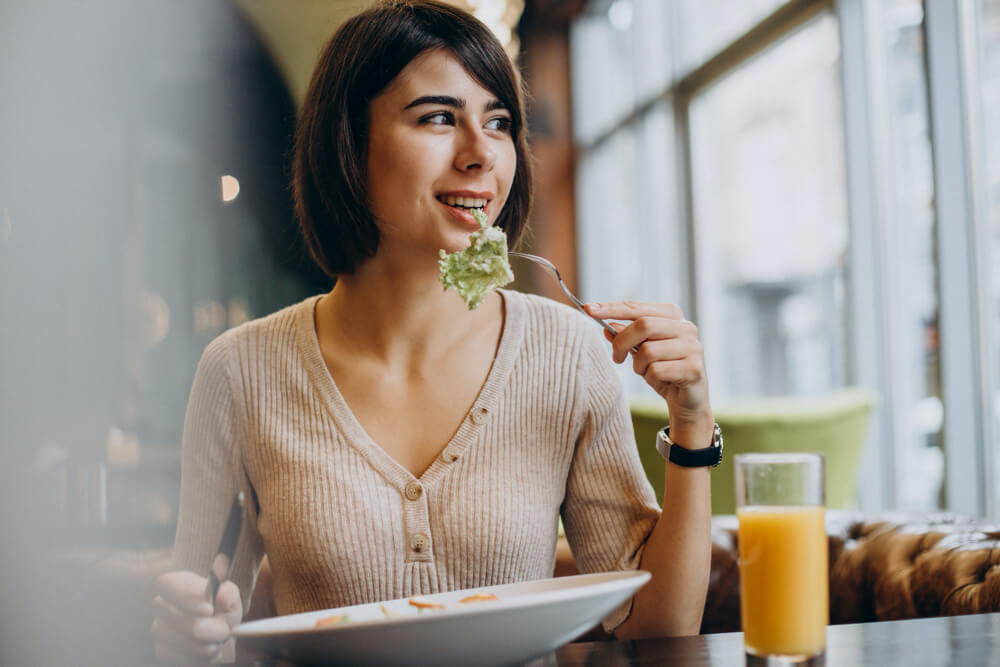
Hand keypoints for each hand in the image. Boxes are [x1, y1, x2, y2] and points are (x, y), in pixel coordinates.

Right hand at [151, 570, 242, 663]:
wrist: (218, 630)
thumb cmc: (221, 609)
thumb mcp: (229, 596)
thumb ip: (227, 594)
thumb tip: (221, 598)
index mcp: (175, 583)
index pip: (168, 585)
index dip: (187, 598)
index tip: (209, 610)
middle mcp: (161, 605)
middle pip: (180, 620)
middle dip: (210, 629)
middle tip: (225, 630)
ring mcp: (158, 629)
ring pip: (186, 644)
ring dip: (209, 645)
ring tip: (217, 639)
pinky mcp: (161, 651)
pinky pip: (184, 660)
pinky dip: (202, 658)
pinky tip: (208, 648)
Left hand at [585, 301, 710, 428]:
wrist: (687, 399)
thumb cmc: (662, 370)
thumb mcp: (639, 351)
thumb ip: (625, 336)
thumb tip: (606, 326)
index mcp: (672, 315)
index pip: (636, 307)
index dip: (610, 308)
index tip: (587, 309)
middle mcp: (686, 327)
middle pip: (643, 325)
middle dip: (622, 342)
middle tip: (616, 357)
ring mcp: (692, 347)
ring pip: (648, 351)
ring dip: (639, 366)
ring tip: (646, 371)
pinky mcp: (694, 369)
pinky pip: (657, 371)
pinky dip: (651, 379)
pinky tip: (660, 381)